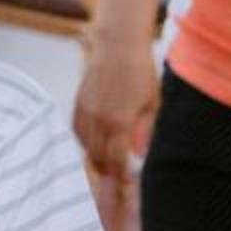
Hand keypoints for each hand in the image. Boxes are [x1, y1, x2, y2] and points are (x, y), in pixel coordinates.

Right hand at [72, 32, 160, 187]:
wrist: (118, 47)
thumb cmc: (141, 73)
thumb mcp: (152, 104)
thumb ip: (144, 132)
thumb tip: (139, 155)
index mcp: (120, 122)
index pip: (117, 159)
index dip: (122, 175)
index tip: (128, 183)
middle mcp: (99, 120)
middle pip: (99, 157)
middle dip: (109, 171)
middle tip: (119, 177)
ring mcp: (85, 112)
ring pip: (86, 146)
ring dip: (96, 158)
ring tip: (107, 164)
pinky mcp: (78, 104)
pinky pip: (78, 132)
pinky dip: (85, 143)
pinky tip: (95, 144)